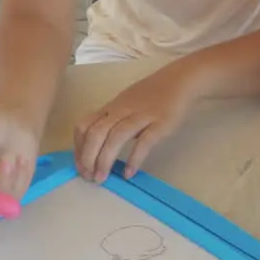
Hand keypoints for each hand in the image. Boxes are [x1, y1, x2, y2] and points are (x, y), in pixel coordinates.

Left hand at [72, 61, 196, 182]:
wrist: (180, 81)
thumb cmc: (152, 95)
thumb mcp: (125, 103)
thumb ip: (112, 121)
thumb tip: (98, 147)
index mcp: (111, 107)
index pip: (85, 125)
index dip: (78, 147)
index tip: (80, 166)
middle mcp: (122, 110)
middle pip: (97, 133)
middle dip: (88, 157)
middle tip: (89, 177)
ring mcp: (141, 116)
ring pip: (116, 137)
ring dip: (105, 160)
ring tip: (102, 178)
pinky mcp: (160, 123)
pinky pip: (144, 142)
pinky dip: (134, 159)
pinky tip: (129, 173)